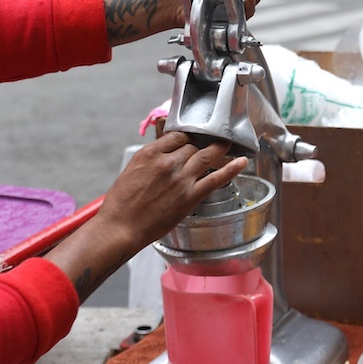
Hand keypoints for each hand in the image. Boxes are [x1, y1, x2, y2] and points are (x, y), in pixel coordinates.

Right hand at [45, 134, 246, 300]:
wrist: (121, 227)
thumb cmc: (121, 203)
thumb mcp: (131, 170)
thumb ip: (150, 159)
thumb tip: (163, 153)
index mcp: (150, 153)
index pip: (177, 136)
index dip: (187, 137)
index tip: (193, 139)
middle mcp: (168, 162)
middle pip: (193, 146)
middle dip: (201, 145)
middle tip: (212, 142)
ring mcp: (181, 179)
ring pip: (206, 156)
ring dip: (220, 148)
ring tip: (229, 143)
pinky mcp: (190, 196)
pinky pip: (216, 178)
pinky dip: (231, 169)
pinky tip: (241, 161)